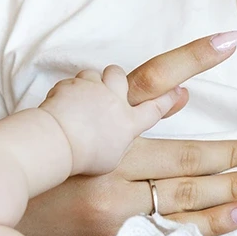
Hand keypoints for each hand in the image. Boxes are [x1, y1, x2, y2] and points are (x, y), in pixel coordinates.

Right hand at [19, 32, 236, 235]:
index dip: (194, 59)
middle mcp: (108, 165)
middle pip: (185, 156)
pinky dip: (210, 227)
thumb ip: (125, 109)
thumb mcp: (70, 128)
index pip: (153, 80)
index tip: (232, 39)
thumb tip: (178, 94)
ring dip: (234, 191)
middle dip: (234, 155)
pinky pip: (172, 234)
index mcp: (99, 127)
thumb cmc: (35, 179)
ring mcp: (111, 208)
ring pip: (186, 196)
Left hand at [38, 64, 182, 176]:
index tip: (178, 90)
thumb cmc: (84, 157)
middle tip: (108, 90)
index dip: (168, 99)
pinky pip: (72, 81)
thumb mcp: (112, 161)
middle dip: (116, 79)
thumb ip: (120, 144)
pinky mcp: (71, 85)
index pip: (155, 108)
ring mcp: (92, 89)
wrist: (58, 142)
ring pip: (94, 74)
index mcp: (128, 123)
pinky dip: (69, 90)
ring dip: (90, 84)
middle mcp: (114, 101)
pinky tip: (63, 104)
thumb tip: (119, 139)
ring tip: (81, 99)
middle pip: (121, 77)